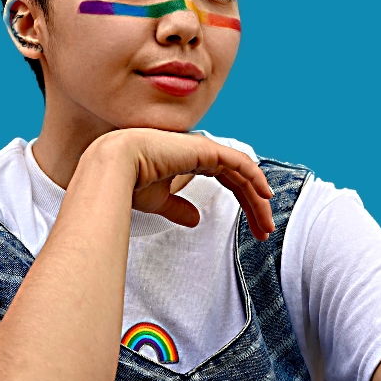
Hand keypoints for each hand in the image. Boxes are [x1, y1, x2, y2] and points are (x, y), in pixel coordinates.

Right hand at [88, 128, 275, 239]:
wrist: (113, 167)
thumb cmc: (127, 182)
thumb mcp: (158, 201)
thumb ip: (178, 208)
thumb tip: (194, 219)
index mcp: (189, 160)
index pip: (228, 180)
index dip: (244, 203)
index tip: (254, 228)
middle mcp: (200, 152)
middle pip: (239, 179)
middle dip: (254, 206)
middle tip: (265, 231)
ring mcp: (204, 149)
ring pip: (243, 173)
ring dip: (258, 199)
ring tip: (267, 224)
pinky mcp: (205, 150)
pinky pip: (239, 163)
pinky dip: (255, 177)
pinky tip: (265, 195)